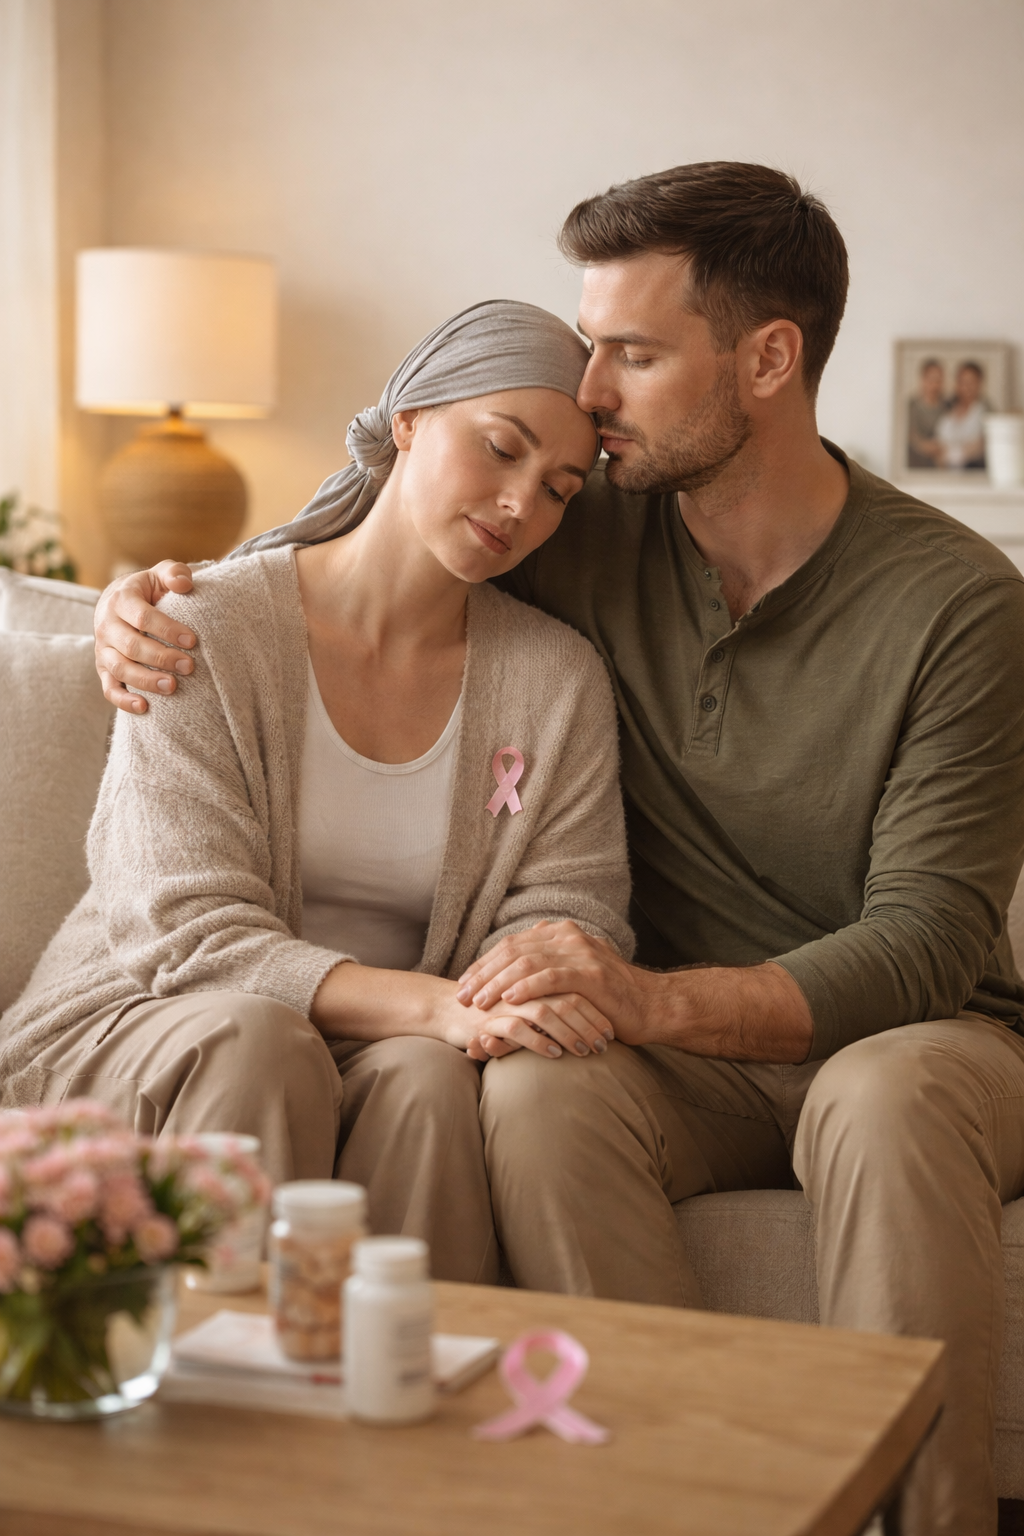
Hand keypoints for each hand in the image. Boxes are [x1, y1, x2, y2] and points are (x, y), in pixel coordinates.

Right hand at [94, 562, 196, 712]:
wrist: (120, 602)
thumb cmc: (149, 590)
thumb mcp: (160, 574)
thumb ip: (174, 573)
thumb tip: (184, 584)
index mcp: (120, 600)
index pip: (143, 617)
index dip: (167, 629)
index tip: (193, 640)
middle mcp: (106, 625)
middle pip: (131, 646)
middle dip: (161, 658)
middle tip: (189, 666)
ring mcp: (103, 649)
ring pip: (120, 668)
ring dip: (145, 680)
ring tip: (172, 687)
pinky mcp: (104, 669)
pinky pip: (109, 688)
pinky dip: (123, 700)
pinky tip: (145, 707)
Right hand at [435, 985, 612, 1061]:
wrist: (450, 1010)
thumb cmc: (494, 1008)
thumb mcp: (526, 1000)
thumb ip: (551, 997)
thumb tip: (586, 1011)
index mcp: (535, 973)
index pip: (575, 985)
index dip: (596, 1007)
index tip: (612, 1028)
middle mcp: (523, 982)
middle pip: (567, 997)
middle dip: (590, 1022)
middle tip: (606, 1043)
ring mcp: (507, 998)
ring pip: (548, 1011)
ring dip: (571, 1033)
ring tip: (587, 1052)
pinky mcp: (489, 1017)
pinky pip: (519, 1027)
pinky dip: (540, 1041)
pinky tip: (556, 1055)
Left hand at [457, 919, 648, 1042]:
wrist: (652, 1006)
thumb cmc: (609, 998)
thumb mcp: (575, 975)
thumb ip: (549, 965)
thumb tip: (518, 963)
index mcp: (561, 934)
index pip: (511, 945)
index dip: (484, 964)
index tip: (463, 983)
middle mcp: (568, 937)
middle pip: (512, 951)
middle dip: (483, 974)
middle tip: (462, 995)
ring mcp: (580, 953)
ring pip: (526, 963)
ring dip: (497, 983)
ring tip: (478, 1001)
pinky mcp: (590, 974)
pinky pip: (550, 977)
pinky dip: (525, 987)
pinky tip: (508, 1000)